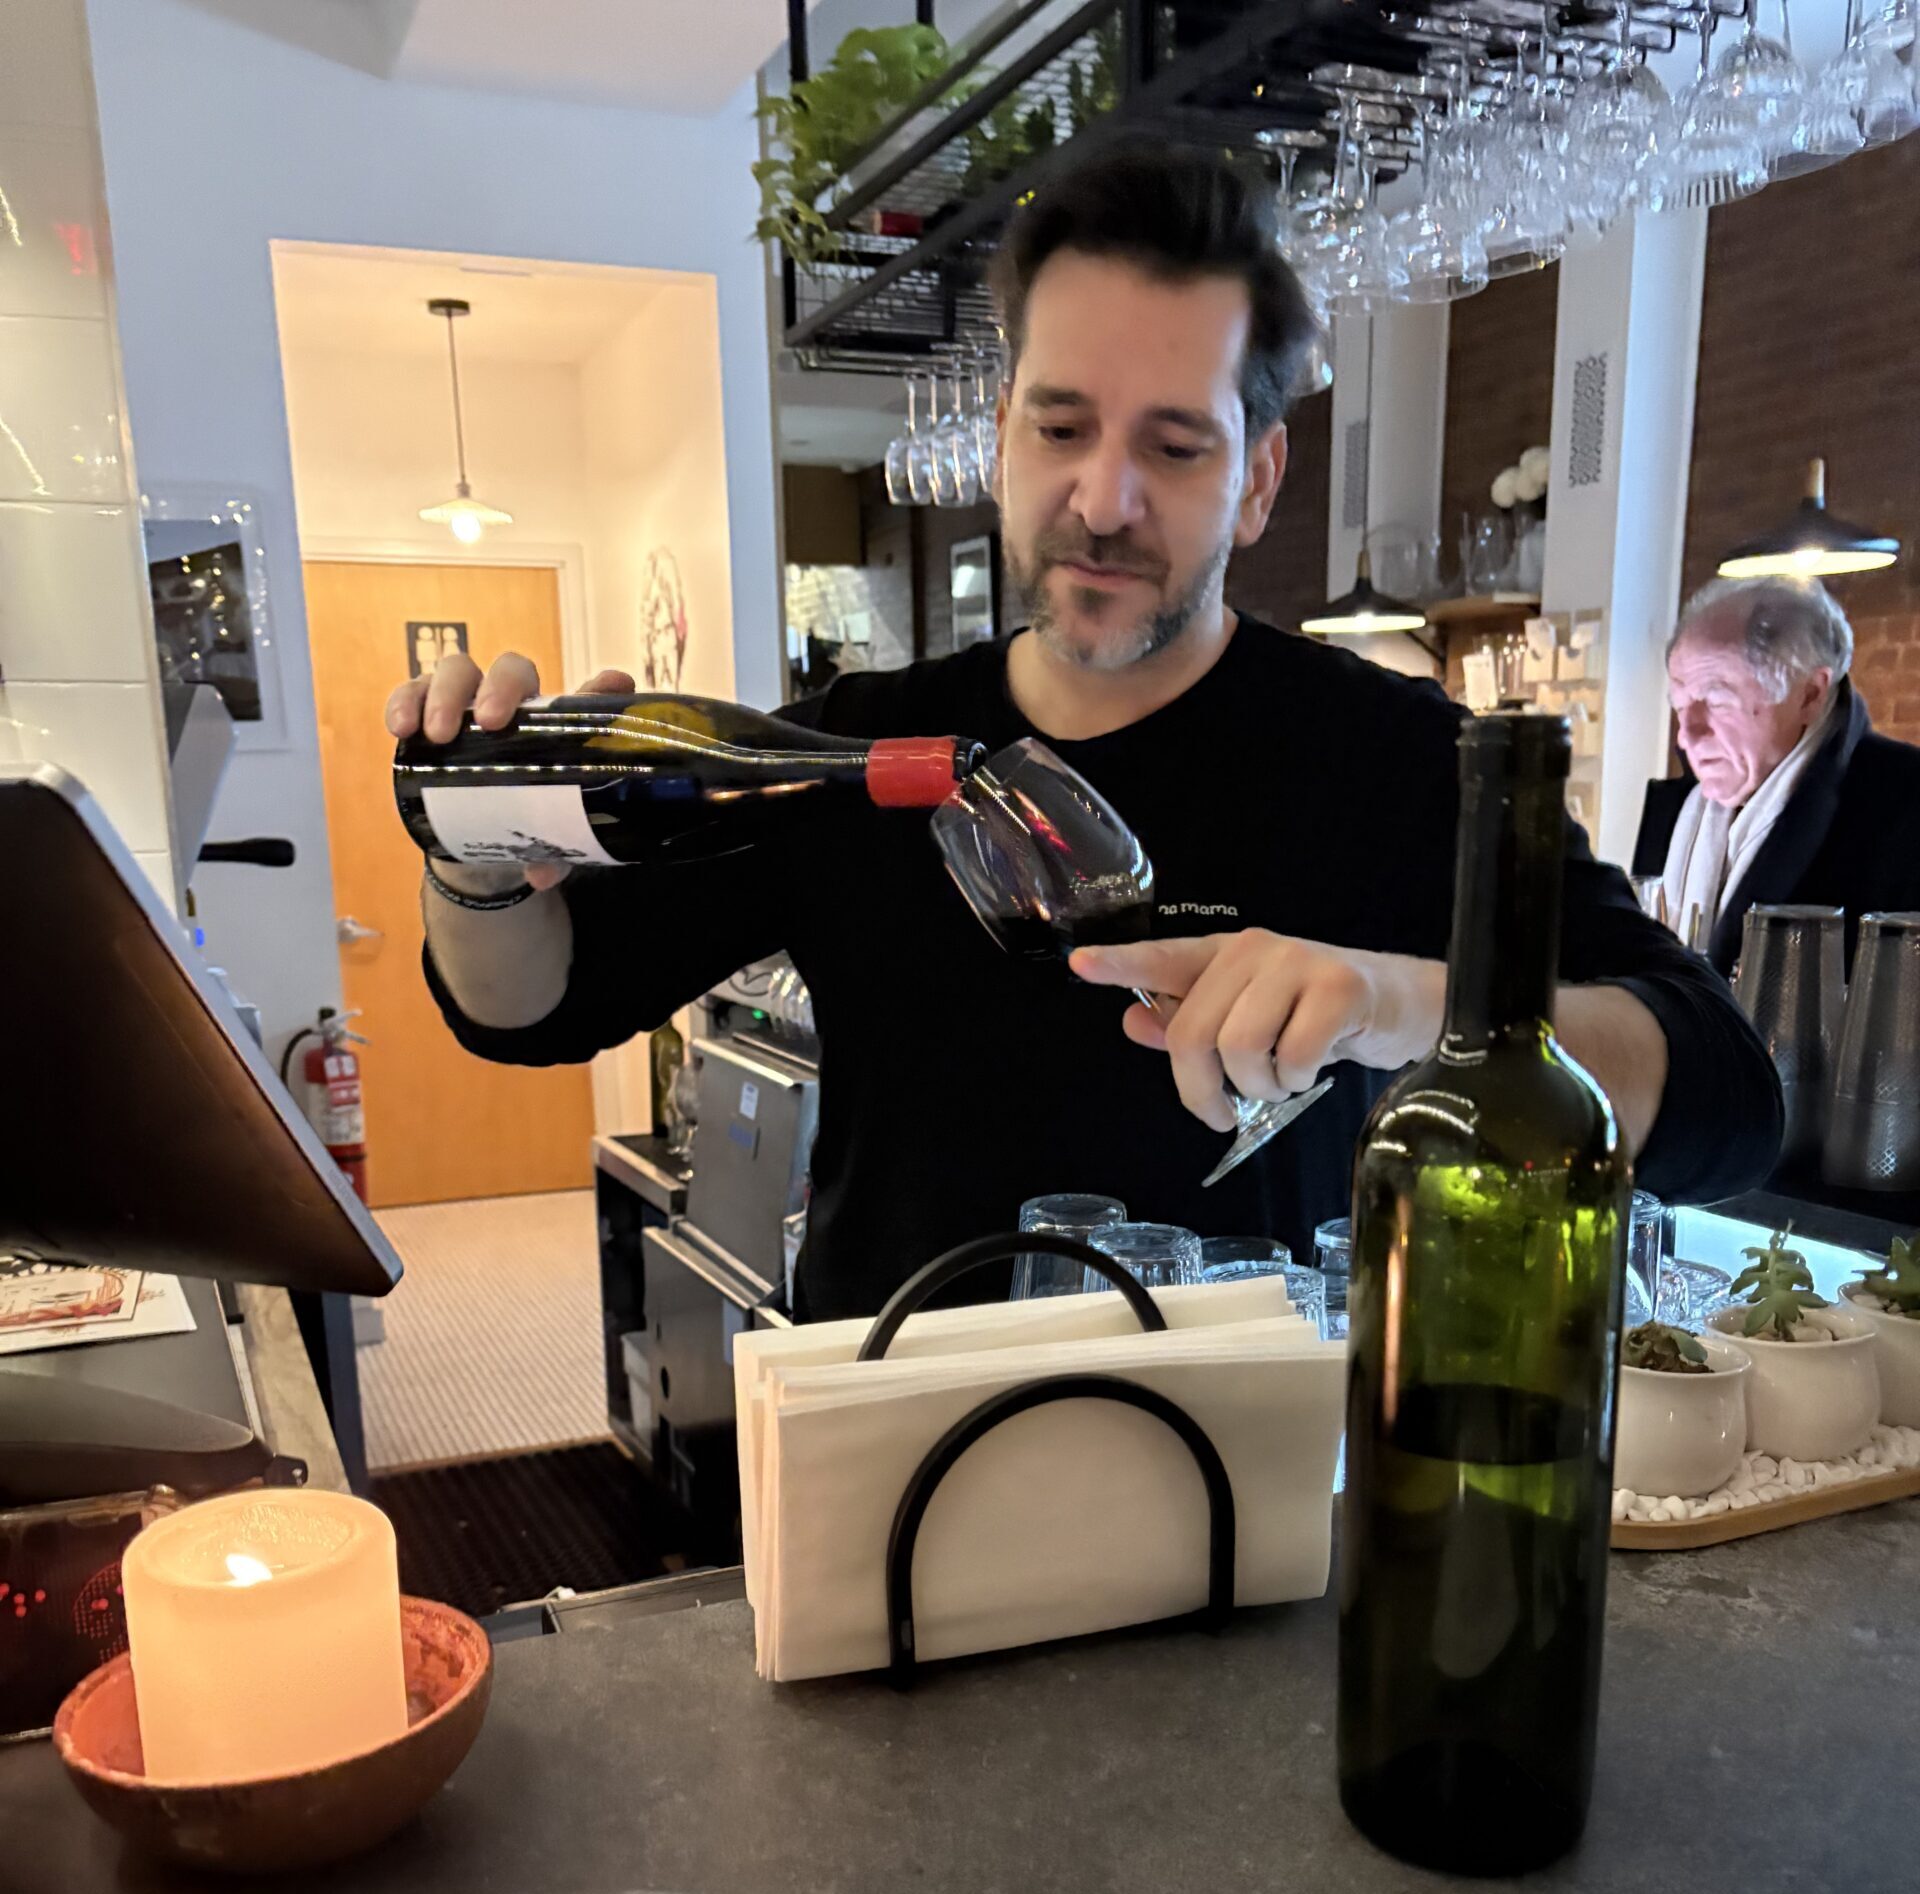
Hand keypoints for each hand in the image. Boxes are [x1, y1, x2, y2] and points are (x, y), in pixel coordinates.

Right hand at [387, 654, 634, 892]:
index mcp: (554, 723)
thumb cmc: (525, 817)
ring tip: (437, 734)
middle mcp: (511, 702)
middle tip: (492, 722)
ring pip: (457, 671)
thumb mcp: (548, 830)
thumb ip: (554, 848)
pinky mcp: (425, 713)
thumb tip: (542, 873)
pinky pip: (411, 694)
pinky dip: (403, 702)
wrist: (478, 837)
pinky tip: (401, 727)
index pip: (579, 692)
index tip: (607, 685)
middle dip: (499, 687)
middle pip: (509, 669)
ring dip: (444, 695)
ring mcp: (466, 702)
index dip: (598, 687)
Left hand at [1069, 931, 1444, 1133]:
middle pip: (1194, 1031)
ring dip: (1258, 1087)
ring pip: (1240, 1047)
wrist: (1401, 1004)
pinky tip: (1310, 1071)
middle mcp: (1252, 950)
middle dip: (1202, 1089)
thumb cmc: (1314, 1015)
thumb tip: (1132, 1020)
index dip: (1121, 964)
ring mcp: (1296, 963)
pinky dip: (1297, 1081)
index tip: (1080, 964)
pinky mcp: (1338, 986)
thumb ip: (1188, 1021)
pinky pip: (1293, 1056)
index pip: (1163, 957)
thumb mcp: (1248, 1018)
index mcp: (1222, 955)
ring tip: (1279, 1082)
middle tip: (1222, 1114)